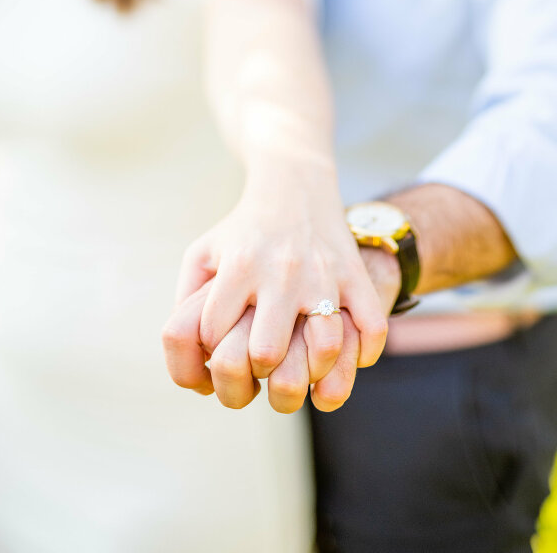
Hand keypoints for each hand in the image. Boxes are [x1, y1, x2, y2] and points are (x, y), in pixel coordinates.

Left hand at [163, 184, 387, 403]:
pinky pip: (371, 328)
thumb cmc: (242, 231)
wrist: (294, 184)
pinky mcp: (354, 274)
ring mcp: (323, 274)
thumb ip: (185, 305)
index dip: (211, 352)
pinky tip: (344, 355)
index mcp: (239, 265)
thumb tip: (193, 364)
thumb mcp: (202, 254)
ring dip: (312, 370)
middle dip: (259, 371)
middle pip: (267, 351)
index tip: (221, 346)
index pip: (214, 335)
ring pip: (324, 346)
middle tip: (261, 364)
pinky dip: (362, 354)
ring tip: (302, 366)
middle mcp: (281, 270)